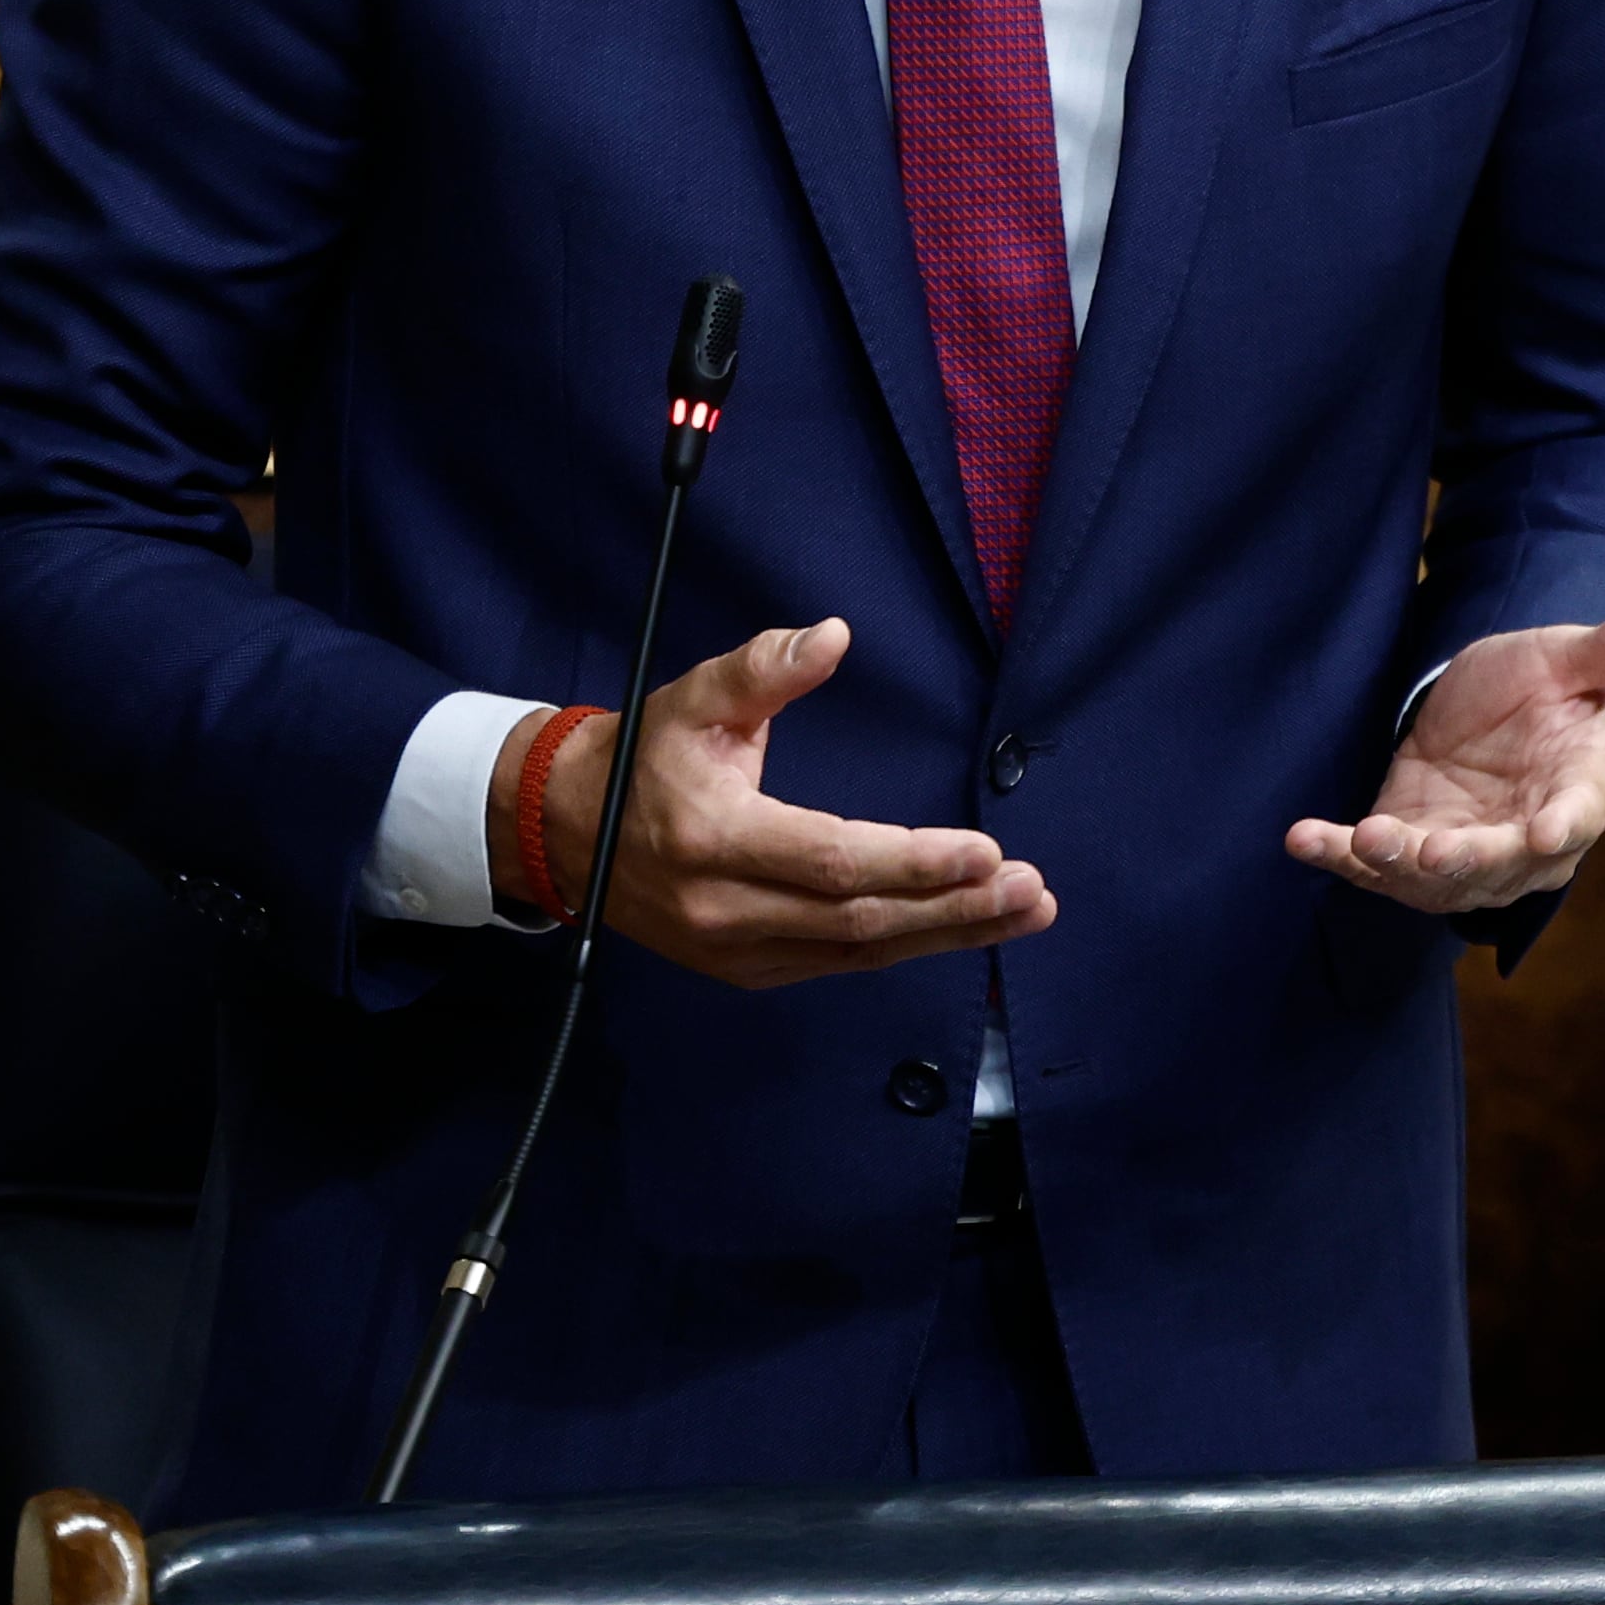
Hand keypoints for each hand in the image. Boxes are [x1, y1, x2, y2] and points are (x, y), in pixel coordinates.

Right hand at [493, 619, 1052, 989]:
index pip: (832, 861)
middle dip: (955, 907)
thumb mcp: (695, 698)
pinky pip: (841, 962)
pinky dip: (909, 945)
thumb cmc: (645, 757)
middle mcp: (725, 909)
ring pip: (860, 950)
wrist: (571, 831)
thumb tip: (833, 636)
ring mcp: (735, 950)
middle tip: (1032, 890)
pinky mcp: (748, 969)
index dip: (913, 861)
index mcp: (714, 840)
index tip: (987, 850)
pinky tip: (965, 927)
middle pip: (860, 918)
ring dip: (950, 933)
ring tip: (1025, 911)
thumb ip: (764, 668)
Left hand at [1286, 586, 1604, 913]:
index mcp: (1579, 791)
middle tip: (1435, 851)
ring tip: (1364, 839)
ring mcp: (1460, 854)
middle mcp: (1522, 841)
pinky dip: (1336, 855)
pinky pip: (1368, 864)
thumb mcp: (1573, 656)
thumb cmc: (1540, 687)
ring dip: (1397, 866)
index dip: (1563, 826)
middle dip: (1466, 862)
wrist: (1479, 713)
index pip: (1580, 815)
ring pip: (1433, 879)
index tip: (1545, 833)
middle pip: (1500, 865)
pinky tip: (1303, 838)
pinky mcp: (1403, 849)